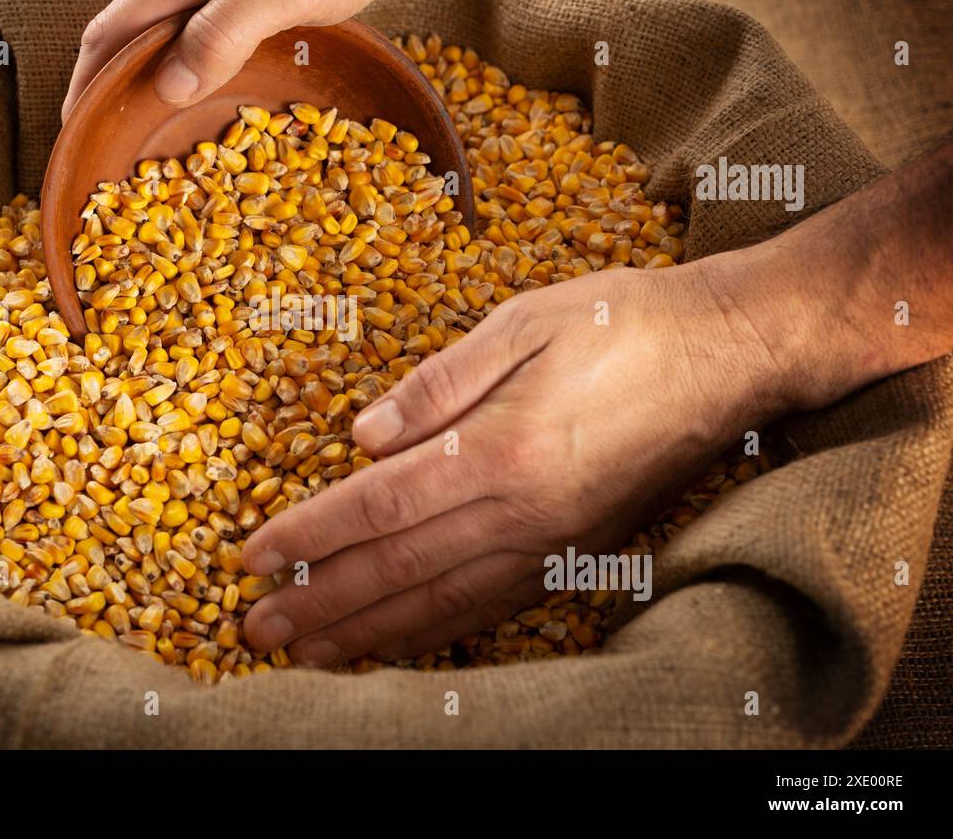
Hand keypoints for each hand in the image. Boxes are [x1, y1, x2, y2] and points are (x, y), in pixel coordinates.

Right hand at [61, 0, 459, 120]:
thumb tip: (169, 86)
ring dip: (154, 82)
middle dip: (111, 89)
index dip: (86, 84)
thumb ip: (223, 32)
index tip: (74, 137)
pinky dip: (195, 68)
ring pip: (170, 34)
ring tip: (150, 135)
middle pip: (131, 35)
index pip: (110, 31)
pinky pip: (207, 32)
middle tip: (109, 150)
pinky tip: (211, 95)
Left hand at [240, 258, 793, 665]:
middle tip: (255, 628)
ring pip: (441, 601)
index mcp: (499, 448)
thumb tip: (362, 436)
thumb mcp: (524, 321)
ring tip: (307, 655)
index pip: (379, 506)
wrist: (726, 355)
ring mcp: (552, 541)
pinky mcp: (576, 551)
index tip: (251, 556)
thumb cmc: (621, 322)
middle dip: (320, 601)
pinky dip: (437, 631)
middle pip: (398, 568)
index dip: (310, 535)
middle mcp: (522, 510)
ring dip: (367, 631)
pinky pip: (493, 605)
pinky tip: (399, 642)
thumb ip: (438, 383)